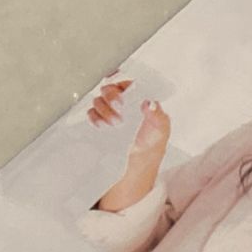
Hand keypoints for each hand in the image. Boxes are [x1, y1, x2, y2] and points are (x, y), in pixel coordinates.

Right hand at [93, 81, 171, 210]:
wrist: (134, 169)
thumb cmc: (151, 147)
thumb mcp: (160, 132)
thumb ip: (157, 116)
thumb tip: (150, 102)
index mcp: (140, 100)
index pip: (128, 83)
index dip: (122, 82)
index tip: (121, 90)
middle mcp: (124, 104)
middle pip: (111, 88)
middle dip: (111, 97)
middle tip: (118, 109)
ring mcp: (110, 113)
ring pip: (99, 99)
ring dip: (103, 109)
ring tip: (112, 124)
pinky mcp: (99, 123)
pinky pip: (91, 113)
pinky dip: (93, 117)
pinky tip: (100, 126)